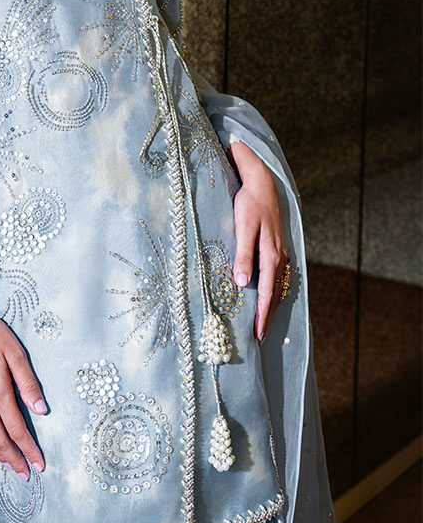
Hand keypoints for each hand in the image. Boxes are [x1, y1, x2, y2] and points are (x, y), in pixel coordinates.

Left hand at [228, 141, 288, 343]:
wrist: (262, 183)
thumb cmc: (249, 204)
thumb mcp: (243, 227)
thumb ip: (242, 255)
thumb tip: (241, 283)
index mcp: (271, 256)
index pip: (267, 294)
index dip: (263, 315)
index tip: (258, 335)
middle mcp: (279, 258)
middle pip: (275, 295)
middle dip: (268, 317)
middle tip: (260, 338)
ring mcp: (280, 253)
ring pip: (278, 286)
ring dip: (272, 306)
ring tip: (263, 323)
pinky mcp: (277, 248)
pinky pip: (277, 276)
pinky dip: (274, 291)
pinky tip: (268, 296)